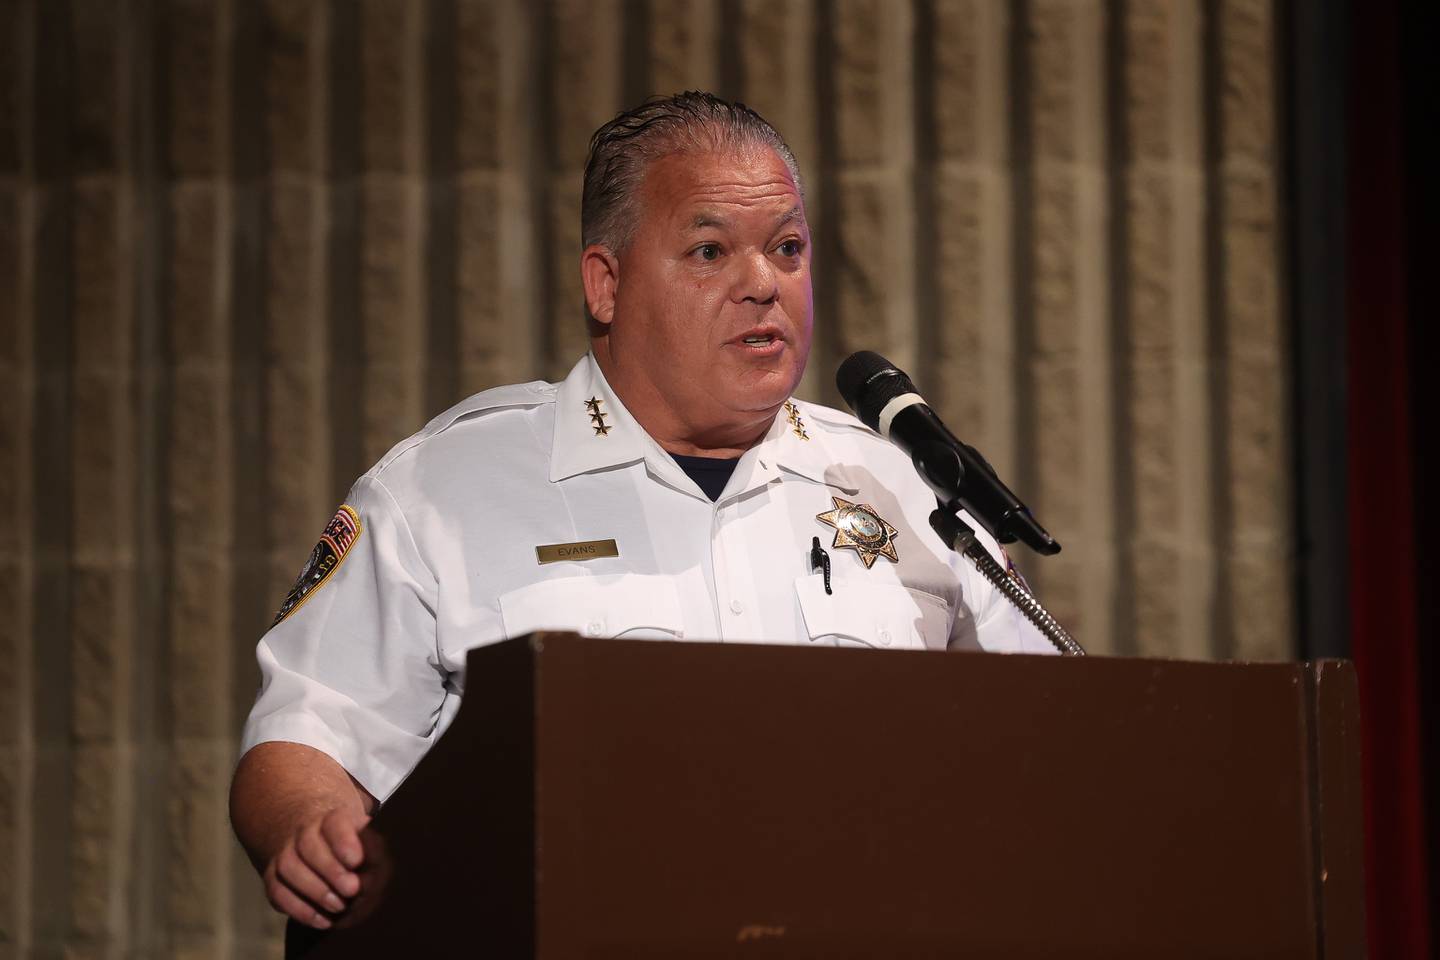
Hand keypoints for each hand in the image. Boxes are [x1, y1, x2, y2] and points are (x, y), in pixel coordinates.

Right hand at [263, 807, 369, 928]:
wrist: (315, 834)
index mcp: (331, 818)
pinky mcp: (273, 876)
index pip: (334, 823)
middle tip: (351, 890)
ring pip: (288, 868)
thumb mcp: (366, 837)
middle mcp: (303, 832)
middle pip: (308, 846)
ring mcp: (284, 853)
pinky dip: (298, 909)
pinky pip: (277, 892)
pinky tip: (323, 920)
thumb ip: (374, 848)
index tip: (356, 861)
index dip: (343, 841)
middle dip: (330, 870)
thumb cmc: (352, 842)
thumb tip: (380, 869)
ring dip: (314, 891)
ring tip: (339, 907)